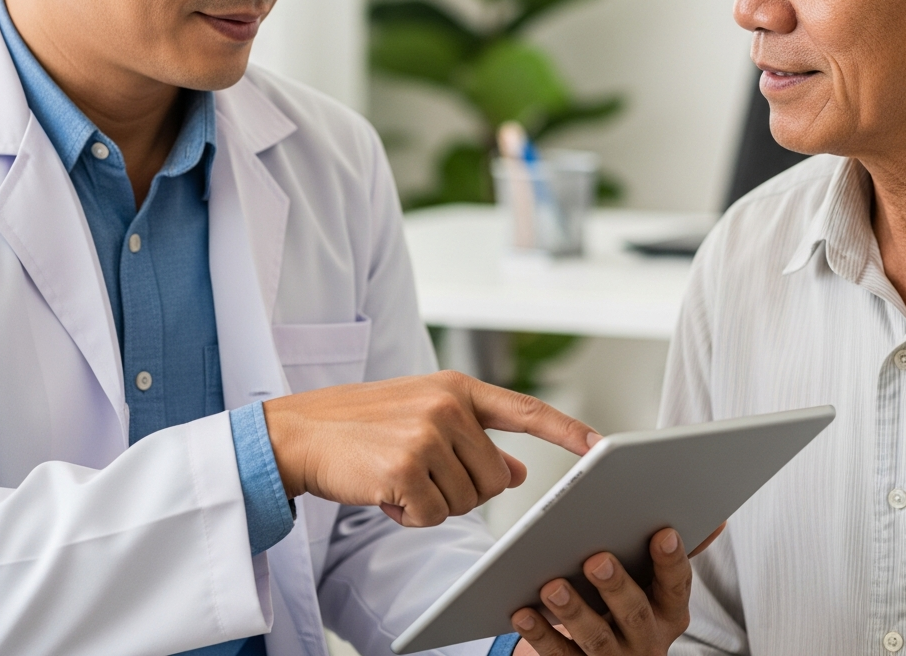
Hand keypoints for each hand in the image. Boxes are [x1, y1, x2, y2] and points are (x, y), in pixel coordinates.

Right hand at [263, 370, 599, 526]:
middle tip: (420, 470)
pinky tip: (385, 492)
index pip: (526, 410)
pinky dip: (410, 516)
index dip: (567, 431)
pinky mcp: (405, 468)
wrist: (302, 431)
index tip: (603, 447)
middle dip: (463, 488)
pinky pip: (433, 516)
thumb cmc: (365, 426)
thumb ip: (475, 439)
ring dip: (432, 502)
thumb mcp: (425, 418)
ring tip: (397, 475)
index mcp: (458, 388)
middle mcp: (448, 405)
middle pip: (495, 478)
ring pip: (467, 502)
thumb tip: (519, 471)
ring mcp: (427, 434)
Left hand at [510, 525, 725, 655]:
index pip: (677, 585)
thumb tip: (716, 519)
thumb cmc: (634, 605)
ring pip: (596, 638)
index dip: (671, 560)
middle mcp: (647, 639)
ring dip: (573, 611)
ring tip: (552, 586)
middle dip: (616, 587)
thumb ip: (676, 551)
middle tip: (596, 559)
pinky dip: (541, 634)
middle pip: (635, 614)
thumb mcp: (658, 583)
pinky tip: (523, 612)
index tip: (663, 532)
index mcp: (669, 610)